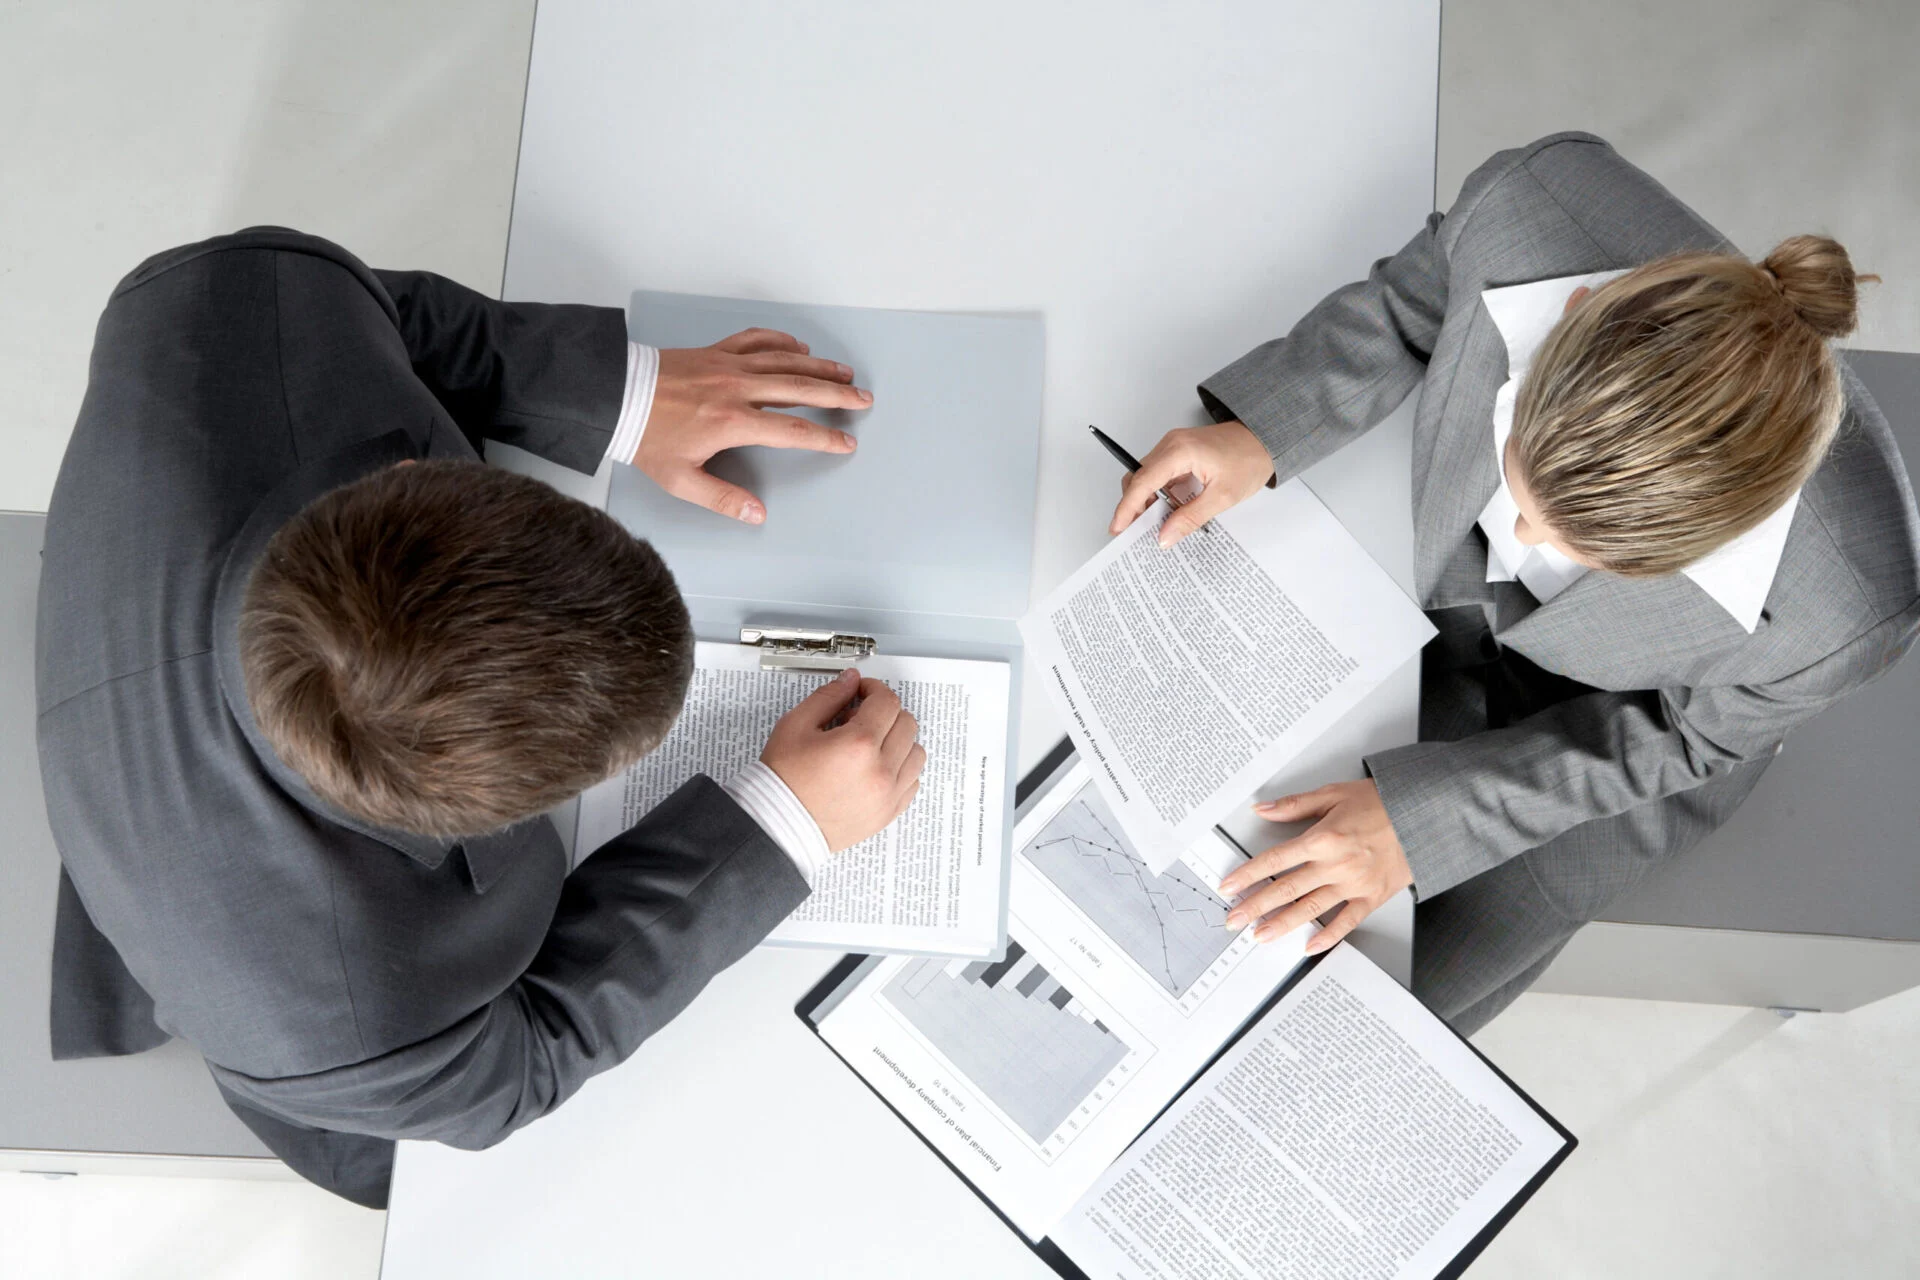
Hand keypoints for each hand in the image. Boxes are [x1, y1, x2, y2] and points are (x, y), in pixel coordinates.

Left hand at [633, 328, 872, 522]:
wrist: (615, 396)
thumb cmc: (645, 437)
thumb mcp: (681, 479)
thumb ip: (722, 498)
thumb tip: (756, 514)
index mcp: (732, 421)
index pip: (792, 430)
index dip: (823, 438)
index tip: (845, 443)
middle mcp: (737, 388)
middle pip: (800, 388)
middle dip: (836, 394)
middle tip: (863, 398)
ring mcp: (728, 365)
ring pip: (785, 360)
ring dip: (818, 366)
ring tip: (844, 373)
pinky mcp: (716, 351)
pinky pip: (757, 340)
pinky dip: (781, 341)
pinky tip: (798, 346)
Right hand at [760, 669, 926, 851]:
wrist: (779, 824)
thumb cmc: (783, 780)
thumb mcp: (796, 725)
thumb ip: (828, 696)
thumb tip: (850, 681)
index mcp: (858, 745)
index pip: (886, 701)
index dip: (873, 689)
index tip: (861, 692)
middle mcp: (880, 770)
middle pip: (906, 723)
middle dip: (885, 712)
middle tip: (859, 718)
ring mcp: (888, 794)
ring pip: (916, 751)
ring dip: (898, 740)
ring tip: (870, 744)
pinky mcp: (889, 812)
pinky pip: (913, 780)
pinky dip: (901, 768)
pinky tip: (876, 766)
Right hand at [1108, 420, 1274, 547]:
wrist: (1265, 439)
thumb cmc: (1249, 460)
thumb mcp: (1222, 496)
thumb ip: (1189, 518)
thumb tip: (1164, 537)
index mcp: (1179, 451)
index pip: (1142, 482)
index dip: (1126, 507)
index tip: (1117, 528)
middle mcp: (1170, 444)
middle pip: (1138, 478)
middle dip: (1133, 506)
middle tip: (1135, 532)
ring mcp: (1173, 446)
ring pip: (1146, 477)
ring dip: (1146, 501)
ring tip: (1155, 524)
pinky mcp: (1178, 451)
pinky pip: (1159, 474)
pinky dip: (1158, 493)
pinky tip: (1167, 510)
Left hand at [1217, 780, 1411, 953]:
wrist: (1426, 815)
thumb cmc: (1383, 802)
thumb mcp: (1334, 793)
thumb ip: (1295, 805)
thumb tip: (1263, 810)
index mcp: (1323, 838)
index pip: (1275, 860)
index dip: (1248, 875)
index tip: (1228, 886)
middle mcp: (1336, 864)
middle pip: (1286, 889)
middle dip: (1256, 906)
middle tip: (1234, 920)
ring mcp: (1354, 884)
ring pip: (1311, 908)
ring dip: (1282, 924)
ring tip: (1260, 935)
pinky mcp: (1372, 897)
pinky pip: (1347, 921)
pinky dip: (1328, 936)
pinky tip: (1309, 946)